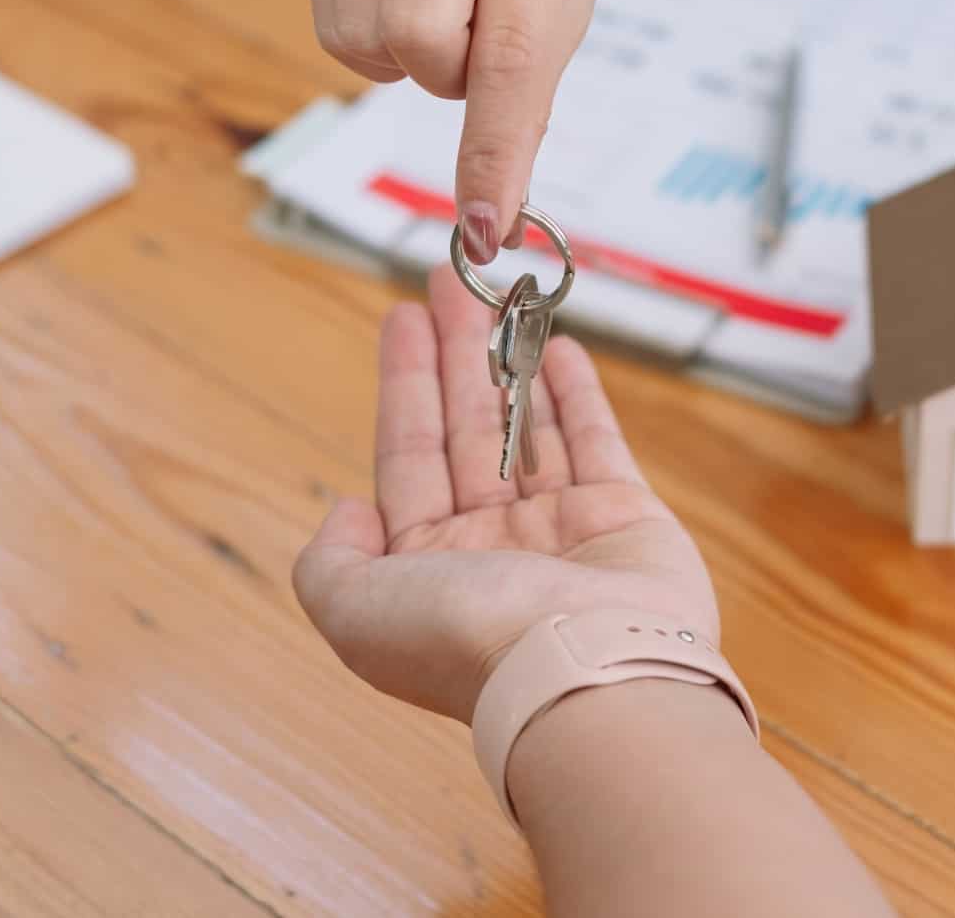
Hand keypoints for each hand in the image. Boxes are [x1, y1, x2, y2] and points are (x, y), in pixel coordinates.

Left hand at [291, 263, 717, 723]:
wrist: (586, 672)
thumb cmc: (468, 640)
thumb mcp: (354, 611)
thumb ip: (329, 561)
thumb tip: (347, 506)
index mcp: (428, 568)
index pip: (407, 455)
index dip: (404, 383)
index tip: (400, 318)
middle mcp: (493, 547)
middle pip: (466, 427)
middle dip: (456, 352)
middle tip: (451, 282)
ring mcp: (561, 530)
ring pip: (529, 426)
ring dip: (513, 360)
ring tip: (503, 295)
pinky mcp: (625, 517)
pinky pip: (596, 441)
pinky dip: (577, 394)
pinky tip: (559, 347)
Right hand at [307, 0, 644, 264]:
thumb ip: (527, 101)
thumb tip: (485, 220)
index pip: (510, 47)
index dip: (492, 148)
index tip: (484, 224)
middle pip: (417, 36)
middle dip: (447, 76)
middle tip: (476, 50)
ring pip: (361, 29)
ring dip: (406, 56)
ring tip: (447, 8)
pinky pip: (329, 6)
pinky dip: (368, 27)